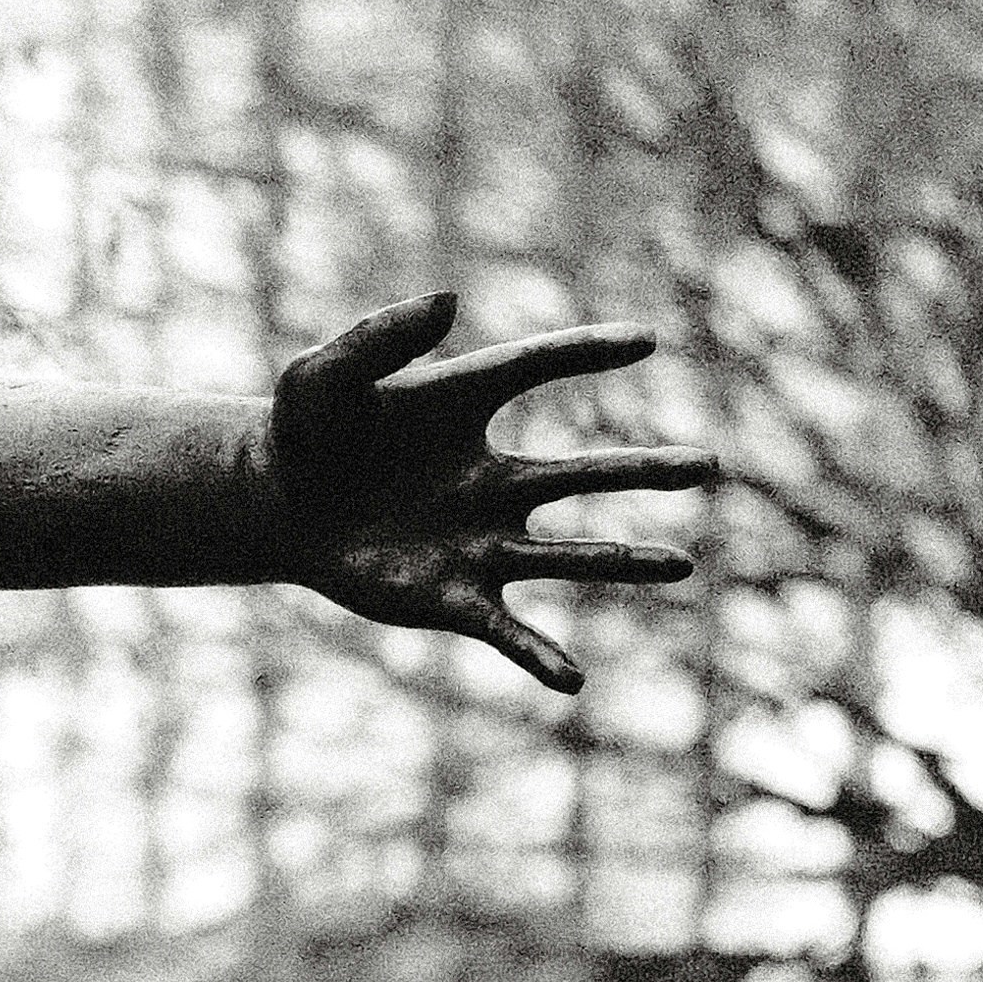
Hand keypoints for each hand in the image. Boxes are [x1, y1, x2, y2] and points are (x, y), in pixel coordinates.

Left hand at [265, 295, 706, 698]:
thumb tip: (449, 300)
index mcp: (464, 406)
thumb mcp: (321, 376)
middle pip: (579, 475)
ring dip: (622, 561)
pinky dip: (538, 655)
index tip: (645, 341)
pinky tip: (573, 681)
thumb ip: (376, 337)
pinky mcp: (451, 595)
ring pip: (564, 556)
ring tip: (684, 565)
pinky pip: (505, 630)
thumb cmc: (301, 428)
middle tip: (708, 465)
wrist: (273, 504)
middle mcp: (489, 478)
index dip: (586, 353)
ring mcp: (477, 540)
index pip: (537, 369)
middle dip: (644, 471)